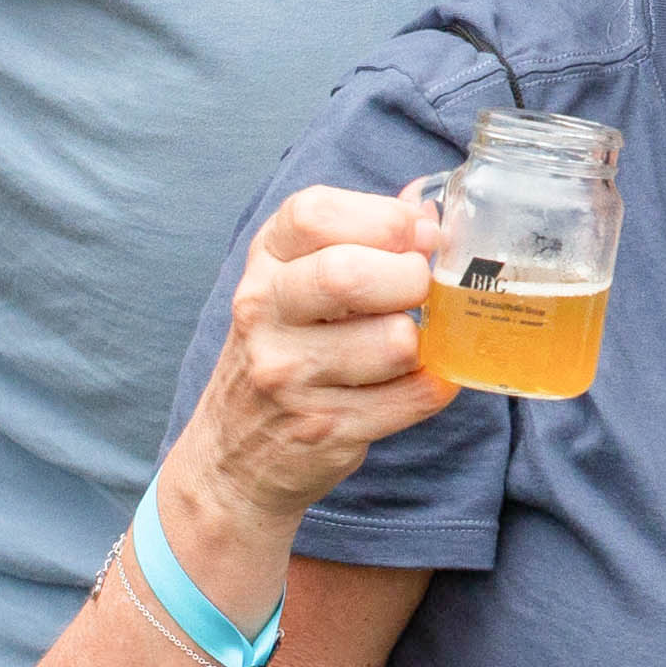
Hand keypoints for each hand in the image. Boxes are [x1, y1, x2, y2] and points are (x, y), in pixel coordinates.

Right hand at [184, 187, 455, 528]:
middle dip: (412, 278)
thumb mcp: (299, 280)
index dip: (383, 218)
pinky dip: (434, 384)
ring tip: (407, 345)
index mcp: (264, 263)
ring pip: (395, 341)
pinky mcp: (325, 428)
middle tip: (421, 292)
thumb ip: (361, 236)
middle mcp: (264, 313)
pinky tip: (414, 380)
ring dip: (424, 342)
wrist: (230, 457)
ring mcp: (289, 376)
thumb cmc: (285, 349)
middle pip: (350, 274)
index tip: (415, 237)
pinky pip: (417, 395)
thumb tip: (428, 210)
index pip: (315, 213)